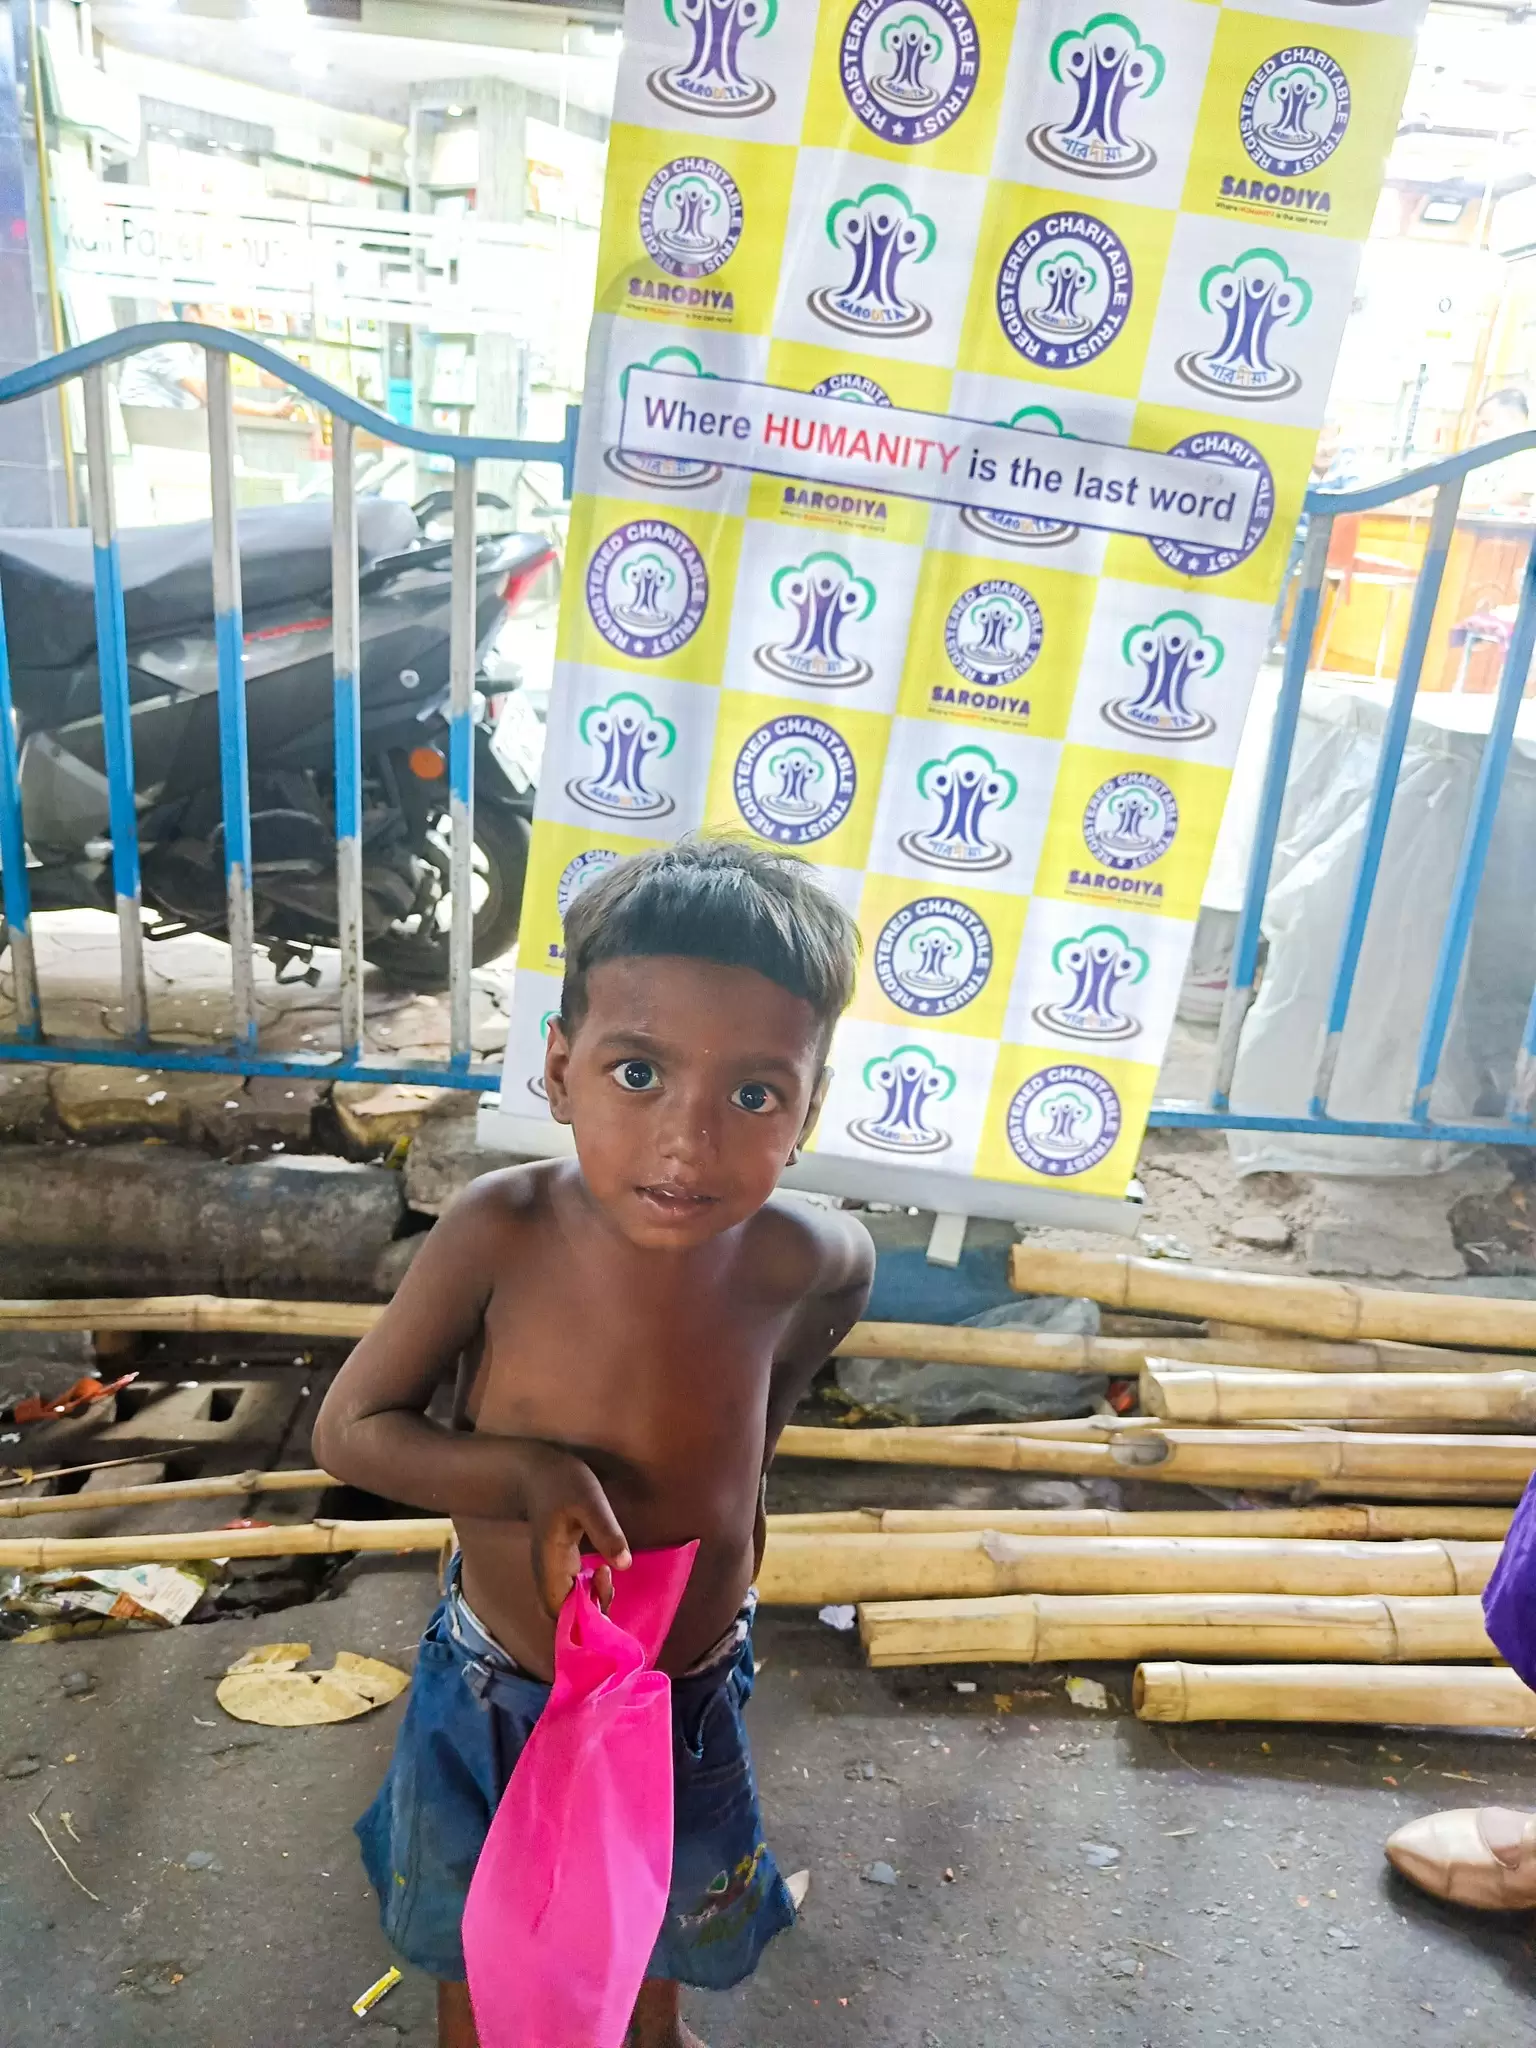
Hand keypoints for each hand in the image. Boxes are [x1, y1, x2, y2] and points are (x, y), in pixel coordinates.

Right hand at [520, 1442, 630, 1618]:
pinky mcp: (559, 1562)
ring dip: (591, 1600)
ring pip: (569, 1602)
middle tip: (609, 1582)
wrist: (538, 1467)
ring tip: (608, 1575)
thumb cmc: (563, 1482)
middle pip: (564, 1614)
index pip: (560, 1612)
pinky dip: (588, 1590)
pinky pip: (572, 1589)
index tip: (605, 1592)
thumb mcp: (590, 1501)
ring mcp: (552, 1569)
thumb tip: (624, 1564)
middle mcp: (548, 1573)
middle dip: (591, 1611)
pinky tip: (603, 1571)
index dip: (583, 1617)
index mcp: (551, 1565)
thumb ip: (605, 1531)